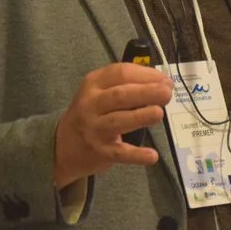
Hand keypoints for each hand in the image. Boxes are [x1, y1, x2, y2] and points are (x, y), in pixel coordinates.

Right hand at [54, 63, 172, 187]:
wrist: (63, 145)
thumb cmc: (91, 112)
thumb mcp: (100, 91)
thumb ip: (126, 84)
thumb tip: (162, 82)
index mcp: (93, 83)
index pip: (120, 73)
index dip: (145, 75)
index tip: (165, 79)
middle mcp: (91, 104)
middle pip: (120, 96)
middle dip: (146, 92)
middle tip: (167, 93)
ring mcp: (94, 129)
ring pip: (118, 121)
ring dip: (140, 116)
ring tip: (159, 113)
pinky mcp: (101, 152)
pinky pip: (120, 153)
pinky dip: (136, 155)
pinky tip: (152, 155)